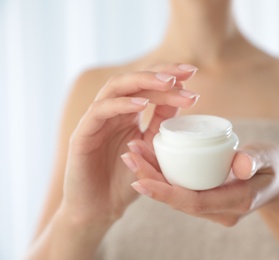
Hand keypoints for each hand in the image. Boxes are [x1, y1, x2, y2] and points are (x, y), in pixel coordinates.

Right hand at [62, 63, 199, 225]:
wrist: (100, 209)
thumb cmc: (126, 179)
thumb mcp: (152, 150)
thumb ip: (162, 125)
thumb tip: (183, 98)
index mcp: (127, 112)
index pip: (147, 85)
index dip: (169, 75)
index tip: (192, 72)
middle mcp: (111, 111)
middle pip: (134, 80)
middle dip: (161, 73)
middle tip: (187, 73)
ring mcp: (96, 120)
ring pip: (116, 88)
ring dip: (143, 82)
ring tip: (169, 83)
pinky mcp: (82, 134)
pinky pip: (100, 111)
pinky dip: (121, 105)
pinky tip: (142, 105)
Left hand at [122, 141, 278, 225]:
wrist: (278, 181)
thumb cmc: (274, 166)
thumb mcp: (270, 159)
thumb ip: (256, 160)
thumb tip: (241, 163)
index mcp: (236, 202)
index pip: (194, 202)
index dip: (165, 192)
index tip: (139, 179)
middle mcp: (220, 210)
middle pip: (178, 201)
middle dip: (150, 181)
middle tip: (128, 156)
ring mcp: (213, 207)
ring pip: (176, 196)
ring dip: (152, 177)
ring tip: (132, 153)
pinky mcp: (208, 199)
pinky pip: (181, 191)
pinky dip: (164, 177)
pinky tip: (149, 159)